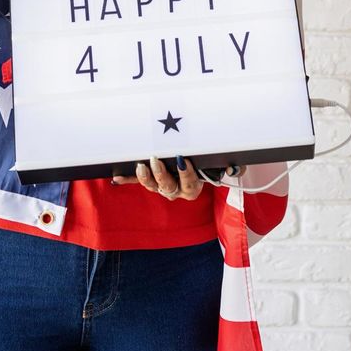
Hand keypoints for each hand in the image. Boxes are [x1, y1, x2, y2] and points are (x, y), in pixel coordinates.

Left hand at [111, 156, 240, 200]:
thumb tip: (235, 168)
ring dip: (145, 176)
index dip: (186, 174)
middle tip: (156, 159)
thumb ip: (231, 167)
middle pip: (167, 187)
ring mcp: (162, 186)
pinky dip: (127, 179)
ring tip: (141, 165)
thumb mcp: (220, 164)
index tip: (183, 160)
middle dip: (161, 174)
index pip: (190, 184)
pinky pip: (137, 181)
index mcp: (193, 188)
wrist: (200, 166)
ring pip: (152, 185)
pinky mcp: (151, 179)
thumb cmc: (209, 164)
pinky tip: (116, 177)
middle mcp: (176, 190)